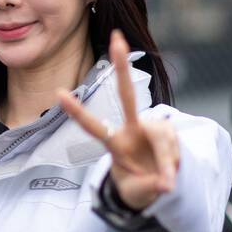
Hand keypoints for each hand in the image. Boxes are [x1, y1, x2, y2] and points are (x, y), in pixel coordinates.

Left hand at [56, 29, 178, 211]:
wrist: (156, 186)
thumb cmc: (138, 185)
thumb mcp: (136, 193)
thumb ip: (147, 187)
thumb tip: (165, 184)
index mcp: (115, 142)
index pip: (93, 126)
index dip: (77, 112)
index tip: (57, 93)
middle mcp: (132, 129)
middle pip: (127, 95)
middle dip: (122, 68)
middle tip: (117, 38)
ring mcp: (153, 129)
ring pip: (162, 138)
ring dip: (166, 162)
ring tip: (165, 184)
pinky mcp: (171, 135)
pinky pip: (173, 149)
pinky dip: (173, 166)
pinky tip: (170, 178)